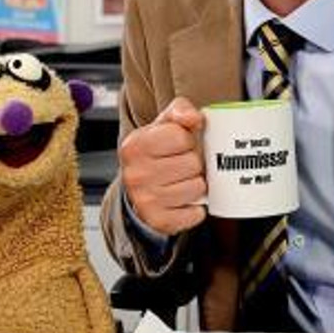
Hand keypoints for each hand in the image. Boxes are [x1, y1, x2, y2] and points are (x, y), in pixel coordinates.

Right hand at [118, 96, 207, 235]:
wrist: (138, 188)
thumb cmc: (156, 152)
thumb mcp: (163, 124)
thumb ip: (180, 110)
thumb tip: (194, 118)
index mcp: (135, 146)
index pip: (181, 137)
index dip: (186, 140)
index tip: (177, 146)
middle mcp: (136, 175)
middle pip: (193, 164)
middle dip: (192, 163)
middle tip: (180, 165)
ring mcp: (146, 201)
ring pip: (198, 188)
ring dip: (195, 184)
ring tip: (181, 181)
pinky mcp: (159, 221)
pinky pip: (196, 213)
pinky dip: (195, 208)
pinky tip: (183, 201)